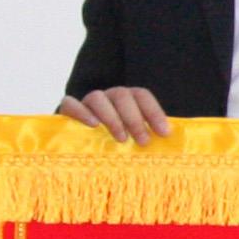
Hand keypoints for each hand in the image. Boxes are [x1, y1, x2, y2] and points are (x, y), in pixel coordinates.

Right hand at [59, 87, 173, 144]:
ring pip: (98, 97)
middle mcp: (108, 96)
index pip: (142, 96)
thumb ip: (148, 135)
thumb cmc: (112, 142)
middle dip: (135, 118)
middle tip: (143, 141)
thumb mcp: (133, 138)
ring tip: (121, 139)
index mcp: (127, 99)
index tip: (164, 133)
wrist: (77, 143)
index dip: (154, 112)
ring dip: (112, 117)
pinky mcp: (66, 110)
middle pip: (122, 96)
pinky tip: (93, 126)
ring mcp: (87, 101)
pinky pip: (71, 103)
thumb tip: (172, 142)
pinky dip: (81, 112)